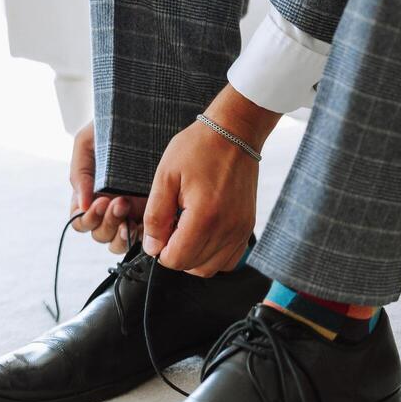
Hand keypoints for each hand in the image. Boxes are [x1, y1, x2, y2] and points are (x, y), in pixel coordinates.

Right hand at [68, 121, 143, 254]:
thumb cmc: (112, 127)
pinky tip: (145, 222)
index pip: (80, 222)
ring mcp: (129, 212)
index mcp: (89, 194)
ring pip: (117, 241)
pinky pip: (141, 238)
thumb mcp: (87, 142)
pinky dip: (140, 236)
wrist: (146, 113)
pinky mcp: (150, 213)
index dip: (88, 218)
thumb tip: (82, 205)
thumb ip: (79, 172)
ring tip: (130, 208)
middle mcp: (107, 207)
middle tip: (120, 202)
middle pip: (98, 234)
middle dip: (107, 222)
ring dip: (121, 231)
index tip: (101, 201)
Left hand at [143, 86, 281, 276]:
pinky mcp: (248, 227)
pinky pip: (229, 260)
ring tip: (187, 230)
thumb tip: (152, 246)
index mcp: (204, 216)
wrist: (234, 133)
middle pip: (193, 266)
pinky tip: (203, 235)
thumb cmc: (199, 148)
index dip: (160, 251)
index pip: (176, 259)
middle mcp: (227, 228)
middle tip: (171, 227)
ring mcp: (241, 230)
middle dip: (176, 253)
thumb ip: (156, 216)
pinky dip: (213, 256)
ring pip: (211, 268)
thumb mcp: (165, 176)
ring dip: (194, 257)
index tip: (159, 232)